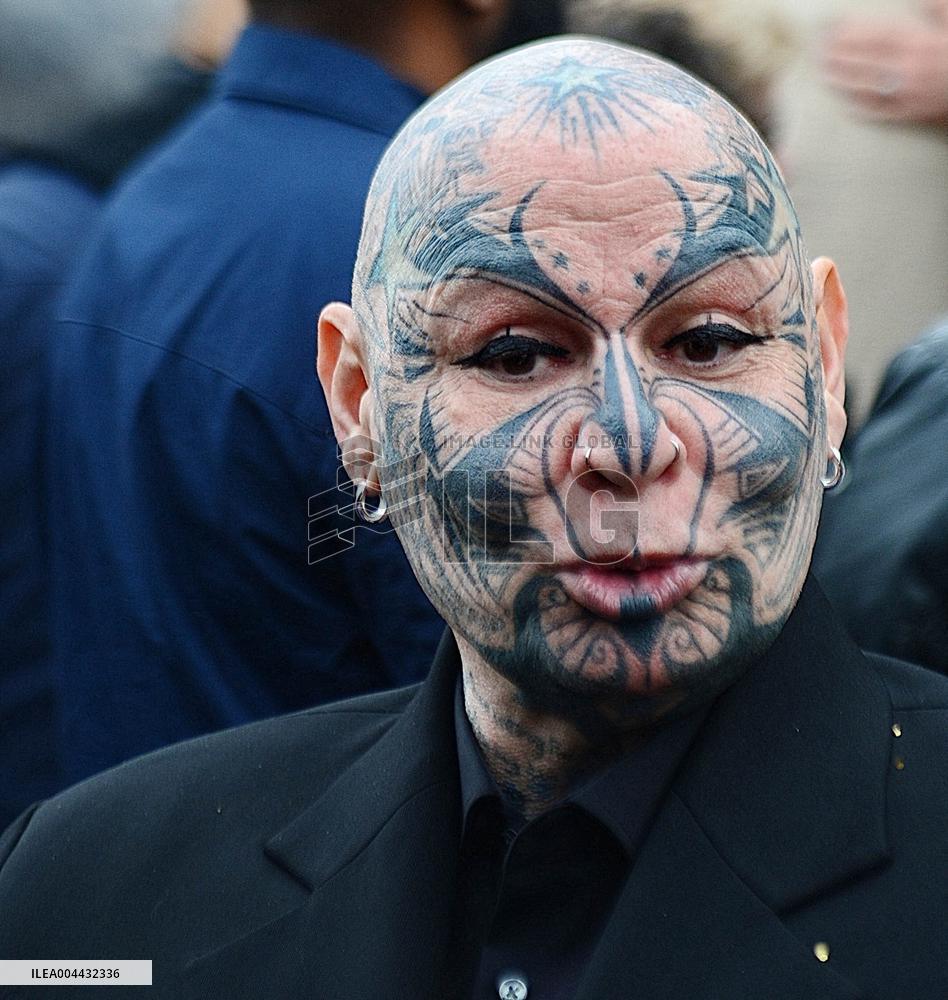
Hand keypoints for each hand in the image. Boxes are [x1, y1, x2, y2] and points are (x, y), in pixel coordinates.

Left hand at [822, 12, 947, 127]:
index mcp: (921, 44)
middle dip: (840, 57)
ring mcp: (909, 95)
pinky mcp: (913, 115)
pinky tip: (845, 104)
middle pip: (866, 63)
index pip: (877, 37)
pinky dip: (862, 109)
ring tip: (824, 74)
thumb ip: (937, 6)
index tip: (833, 29)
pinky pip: (881, 113)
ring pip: (867, 89)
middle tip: (818, 52)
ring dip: (843, 82)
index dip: (852, 33)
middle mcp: (910, 71)